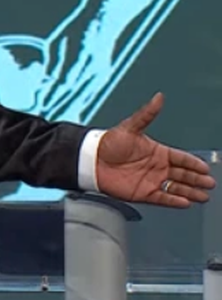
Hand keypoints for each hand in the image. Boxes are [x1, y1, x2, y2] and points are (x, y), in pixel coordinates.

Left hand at [96, 93, 215, 207]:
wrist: (90, 160)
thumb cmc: (108, 143)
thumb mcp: (130, 127)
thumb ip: (146, 114)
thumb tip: (159, 97)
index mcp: (157, 151)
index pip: (181, 158)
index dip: (193, 163)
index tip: (205, 167)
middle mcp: (157, 167)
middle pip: (183, 174)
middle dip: (197, 179)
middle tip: (210, 183)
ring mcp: (151, 180)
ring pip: (176, 188)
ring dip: (190, 192)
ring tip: (204, 196)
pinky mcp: (142, 193)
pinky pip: (162, 198)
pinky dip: (173, 201)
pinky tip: (185, 202)